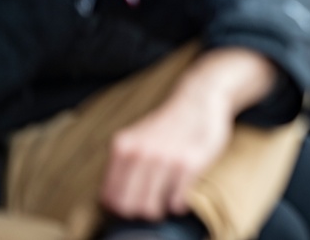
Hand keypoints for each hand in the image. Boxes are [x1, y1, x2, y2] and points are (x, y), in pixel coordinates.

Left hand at [100, 48, 276, 220]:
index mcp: (123, 147)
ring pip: (151, 208)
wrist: (200, 97)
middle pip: (128, 207)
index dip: (121, 207)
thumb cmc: (169, 122)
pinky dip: (178, 204)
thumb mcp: (136, 136)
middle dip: (139, 212)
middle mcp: (140, 153)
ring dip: (159, 210)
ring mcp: (165, 159)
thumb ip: (124, 161)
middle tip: (151, 205)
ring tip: (166, 200)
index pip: (110, 198)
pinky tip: (181, 194)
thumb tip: (112, 199)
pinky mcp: (189, 164)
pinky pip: (176, 202)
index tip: (133, 202)